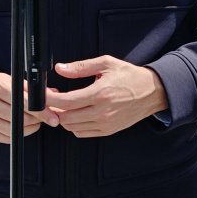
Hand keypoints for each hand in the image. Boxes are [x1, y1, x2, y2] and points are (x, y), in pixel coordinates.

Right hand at [0, 72, 57, 143]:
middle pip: (22, 119)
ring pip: (16, 130)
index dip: (42, 111)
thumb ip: (30, 88)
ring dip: (30, 127)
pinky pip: (7, 138)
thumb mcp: (9, 79)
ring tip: (34, 120)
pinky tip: (22, 126)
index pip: (25, 103)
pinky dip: (18, 133)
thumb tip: (53, 95)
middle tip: (46, 116)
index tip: (53, 116)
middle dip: (38, 119)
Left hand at [46, 56, 167, 137]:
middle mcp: (102, 112)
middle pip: (65, 118)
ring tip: (65, 105)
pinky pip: (82, 133)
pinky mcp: (108, 131)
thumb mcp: (106, 64)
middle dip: (54, 109)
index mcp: (100, 94)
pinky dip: (74, 126)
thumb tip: (60, 69)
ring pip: (72, 127)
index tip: (44, 94)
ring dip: (63, 117)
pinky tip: (76, 114)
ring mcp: (105, 124)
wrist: (152, 92)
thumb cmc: (130, 76)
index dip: (50, 99)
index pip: (66, 102)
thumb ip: (81, 67)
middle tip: (53, 98)